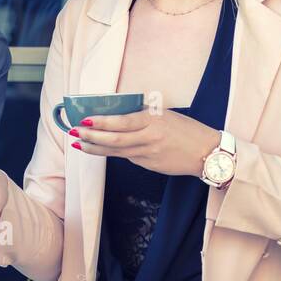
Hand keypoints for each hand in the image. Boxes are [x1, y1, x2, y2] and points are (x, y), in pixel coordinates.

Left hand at [73, 109, 218, 176]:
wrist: (206, 153)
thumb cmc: (186, 129)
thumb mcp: (165, 115)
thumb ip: (142, 115)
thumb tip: (118, 116)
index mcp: (153, 120)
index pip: (122, 122)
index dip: (101, 123)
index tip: (84, 120)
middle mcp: (149, 138)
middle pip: (114, 140)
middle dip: (91, 137)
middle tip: (74, 133)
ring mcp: (148, 154)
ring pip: (116, 151)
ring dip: (95, 149)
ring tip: (79, 144)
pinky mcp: (148, 165)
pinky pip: (127, 157)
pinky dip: (113, 153)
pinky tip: (101, 150)